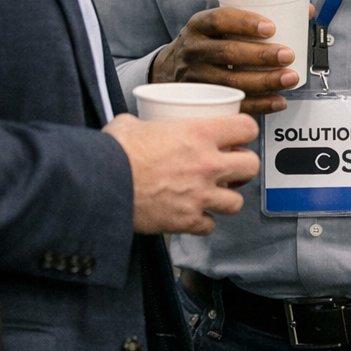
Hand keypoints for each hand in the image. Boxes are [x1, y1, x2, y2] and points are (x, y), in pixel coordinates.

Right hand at [104, 112, 259, 234]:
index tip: (239, 135)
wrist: (100, 186)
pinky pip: (209, 226)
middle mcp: (207, 164)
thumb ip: (147, 123)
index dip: (245, 131)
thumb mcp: (133, 124)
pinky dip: (203, 222)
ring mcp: (199, 195)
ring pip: (236, 202)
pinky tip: (193, 214)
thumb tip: (138, 124)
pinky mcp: (186, 221)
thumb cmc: (114, 153)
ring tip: (213, 193)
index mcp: (199, 133)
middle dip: (243, 166)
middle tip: (230, 166)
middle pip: (251, 166)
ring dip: (226, 198)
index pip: (247, 128)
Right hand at [152, 7, 300, 113]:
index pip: (219, 20)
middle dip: (262, 55)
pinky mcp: (204, 100)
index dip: (245, 22)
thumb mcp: (219, 24)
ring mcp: (197, 77)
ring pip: (231, 81)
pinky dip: (259, 104)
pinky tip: (277, 100)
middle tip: (288, 54)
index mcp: (199, 26)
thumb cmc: (205, 43)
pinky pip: (233, 104)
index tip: (271, 27)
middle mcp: (194, 51)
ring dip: (264, 81)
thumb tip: (305, 10)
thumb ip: (256, 16)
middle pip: (228, 53)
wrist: (168, 70)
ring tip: (289, 78)